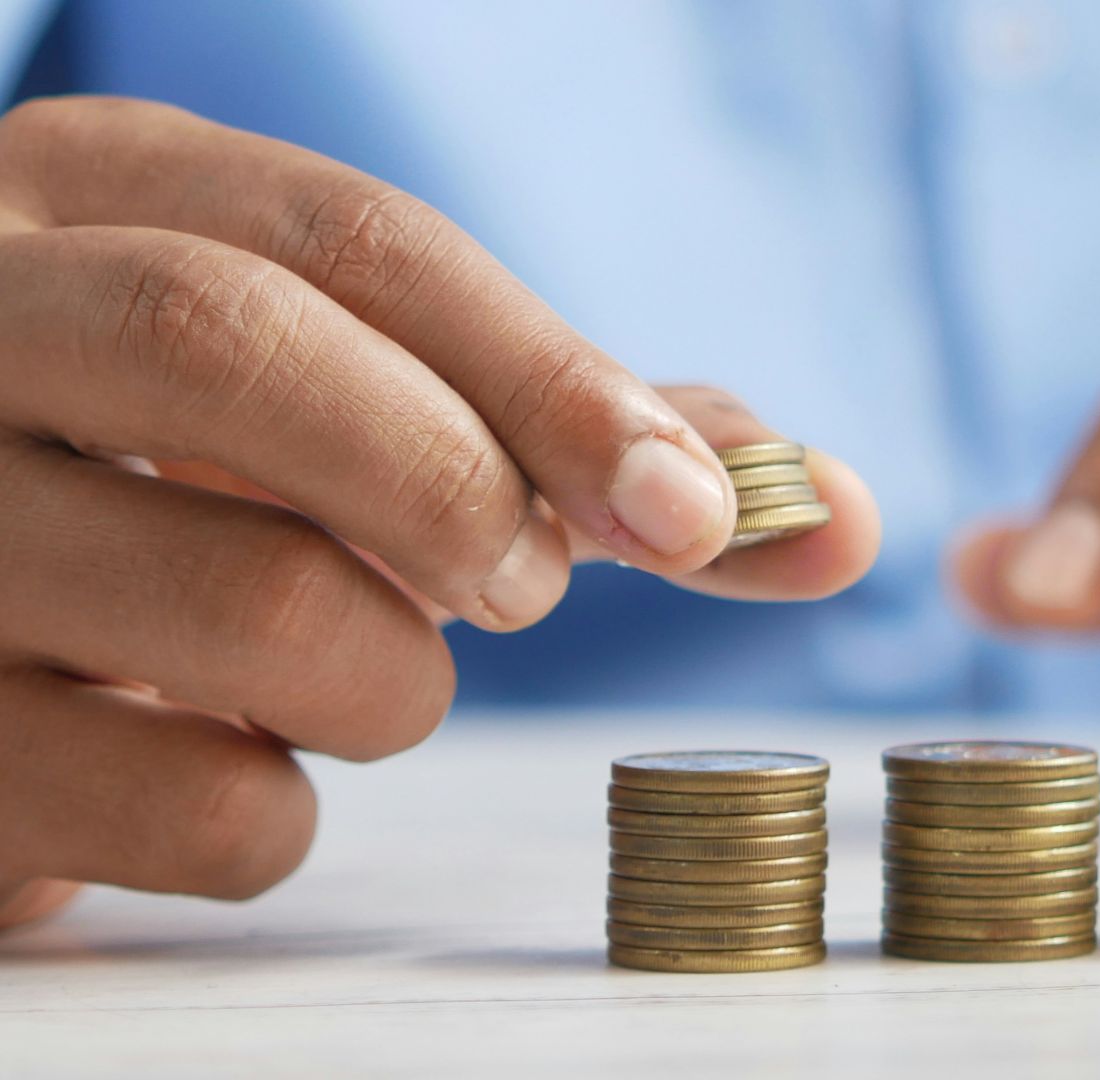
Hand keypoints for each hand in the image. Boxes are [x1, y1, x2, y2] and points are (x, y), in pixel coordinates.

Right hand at [0, 98, 880, 931]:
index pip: (355, 242)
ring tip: (351, 669)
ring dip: (389, 680)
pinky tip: (220, 758)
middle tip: (522, 584)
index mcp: (94, 201)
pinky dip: (274, 813)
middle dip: (453, 481)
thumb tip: (833, 512)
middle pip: (236, 344)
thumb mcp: (356, 404)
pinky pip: (182, 806)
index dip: (557, 379)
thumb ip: (580, 438)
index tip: (699, 512)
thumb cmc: (195, 486)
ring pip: (242, 598)